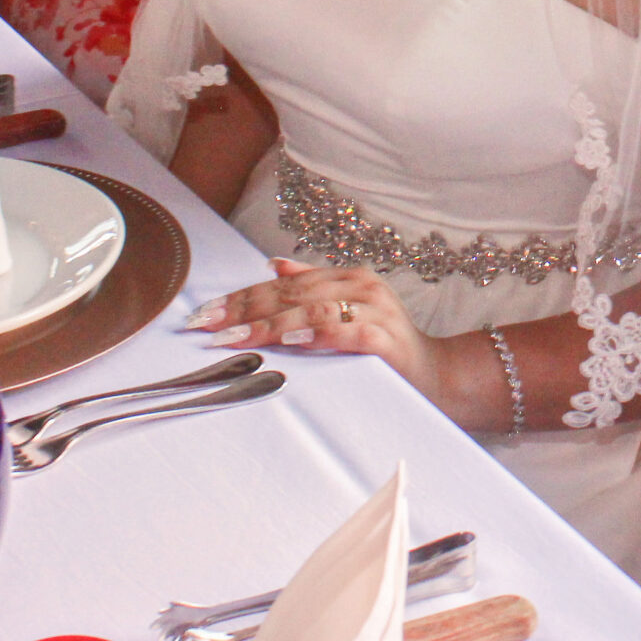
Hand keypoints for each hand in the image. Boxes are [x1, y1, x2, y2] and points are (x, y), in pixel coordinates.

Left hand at [187, 259, 461, 406]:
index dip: (241, 297)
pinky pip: (346, 331)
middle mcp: (360, 286)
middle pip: (291, 294)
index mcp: (345, 278)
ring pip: (312, 310)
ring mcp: (375, 309)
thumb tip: (273, 265)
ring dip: (269, 324)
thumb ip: (312, 287)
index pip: (282, 284)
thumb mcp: (347, 311)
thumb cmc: (385, 348)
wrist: (437, 375)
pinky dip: (316, 334)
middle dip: (244, 310)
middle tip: (206, 325)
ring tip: (235, 337)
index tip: (204, 313)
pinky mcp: (385, 338)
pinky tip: (291, 339)